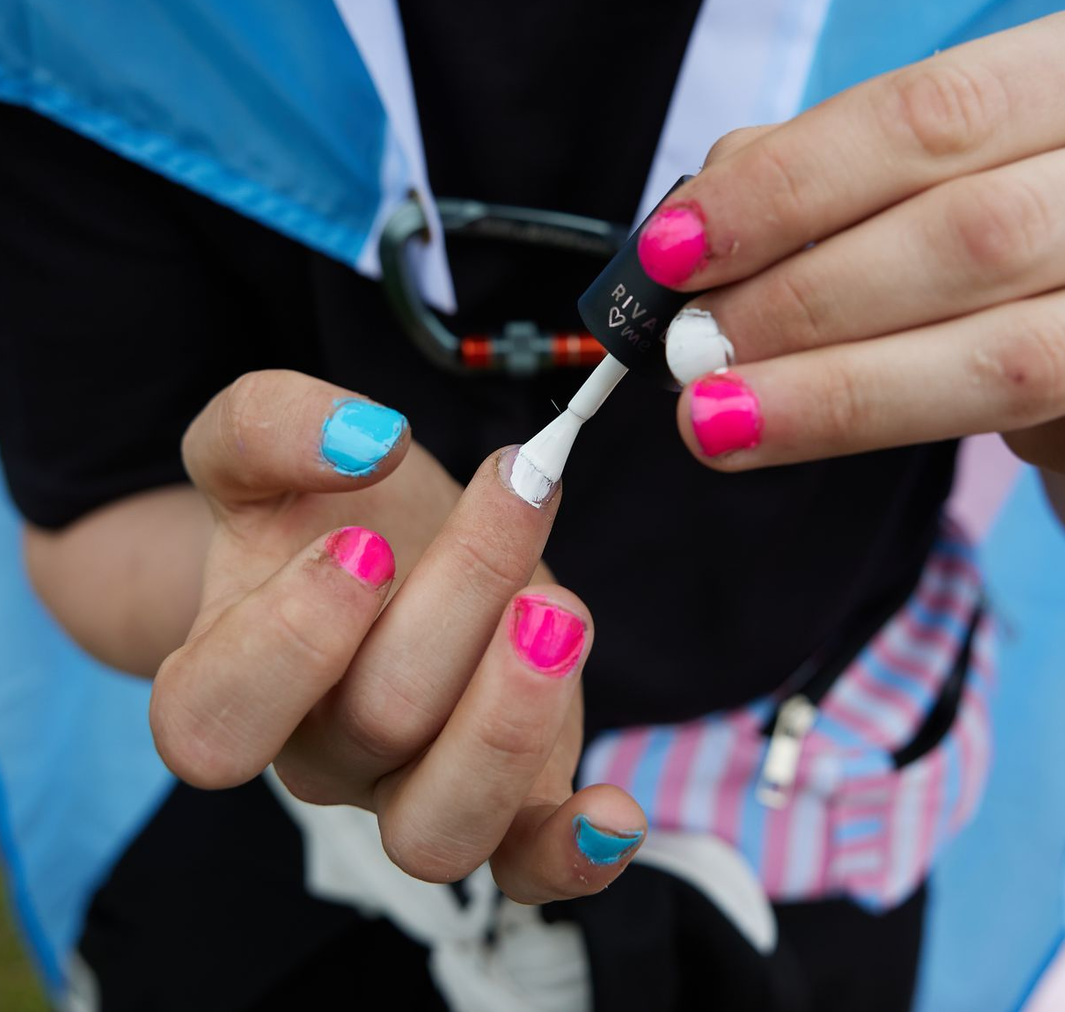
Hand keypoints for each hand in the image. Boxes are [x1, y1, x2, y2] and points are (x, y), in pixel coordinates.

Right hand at [149, 370, 644, 900]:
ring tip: (557, 611)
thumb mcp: (257, 449)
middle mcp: (319, 756)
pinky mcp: (503, 805)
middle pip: (376, 723)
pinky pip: (525, 871)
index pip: (218, 718)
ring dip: (509, 721)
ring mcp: (409, 792)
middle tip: (519, 487)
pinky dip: (571, 856)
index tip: (366, 542)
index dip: (292, 641)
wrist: (379, 555)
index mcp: (229, 679)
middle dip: (461, 593)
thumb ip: (269, 423)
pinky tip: (615, 809)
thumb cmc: (319, 510)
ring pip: (438, 828)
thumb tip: (362, 441)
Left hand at [648, 6, 1064, 646]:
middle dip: (804, 305)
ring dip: (856, 400)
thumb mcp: (957, 153)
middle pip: (973, 240)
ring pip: (1027, 356)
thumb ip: (827, 169)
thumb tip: (688, 228)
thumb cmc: (1036, 193)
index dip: (786, 191)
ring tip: (723, 426)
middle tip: (689, 358)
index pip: (929, 117)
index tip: (671, 257)